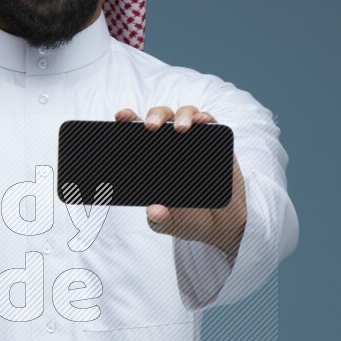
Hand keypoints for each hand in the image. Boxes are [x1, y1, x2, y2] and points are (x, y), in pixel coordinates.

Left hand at [114, 105, 247, 258]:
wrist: (220, 225)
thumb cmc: (187, 219)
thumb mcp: (169, 223)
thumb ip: (159, 219)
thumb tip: (154, 211)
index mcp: (150, 158)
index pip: (135, 134)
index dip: (127, 121)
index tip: (120, 117)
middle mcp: (170, 144)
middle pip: (159, 118)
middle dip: (153, 117)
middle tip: (151, 127)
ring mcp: (193, 140)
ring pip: (184, 114)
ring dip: (181, 116)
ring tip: (180, 129)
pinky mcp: (215, 141)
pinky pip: (209, 122)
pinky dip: (205, 118)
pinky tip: (201, 122)